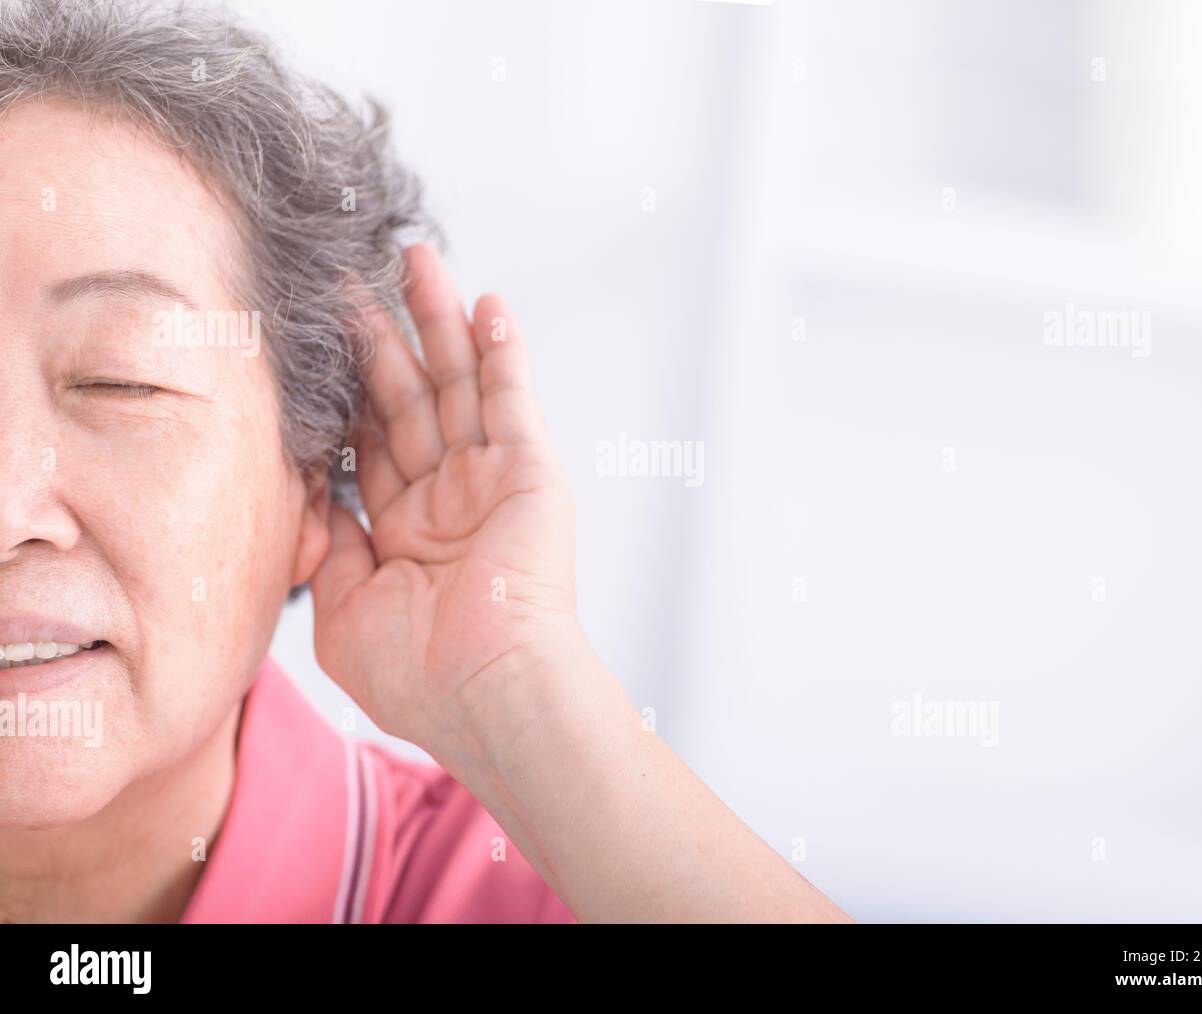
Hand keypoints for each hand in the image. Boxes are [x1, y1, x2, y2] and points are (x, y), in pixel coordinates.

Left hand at [310, 243, 586, 773]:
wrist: (488, 693)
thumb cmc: (420, 674)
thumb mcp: (345, 610)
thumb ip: (330, 545)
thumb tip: (313, 491)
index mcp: (404, 531)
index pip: (368, 443)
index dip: (344, 389)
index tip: (315, 340)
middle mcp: (447, 498)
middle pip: (407, 398)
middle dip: (381, 336)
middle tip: (351, 277)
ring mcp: (490, 480)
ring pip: (457, 383)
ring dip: (438, 321)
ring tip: (414, 259)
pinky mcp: (529, 470)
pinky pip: (511, 399)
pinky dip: (502, 352)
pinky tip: (486, 306)